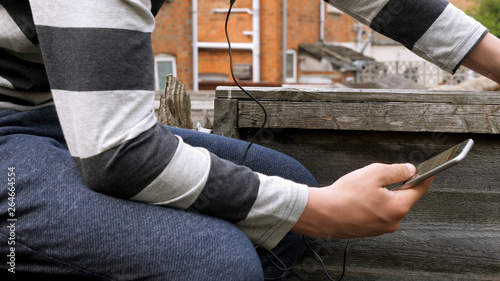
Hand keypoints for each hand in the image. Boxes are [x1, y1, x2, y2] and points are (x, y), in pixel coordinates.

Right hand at [292, 163, 433, 238]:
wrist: (322, 214)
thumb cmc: (345, 196)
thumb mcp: (374, 173)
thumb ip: (396, 170)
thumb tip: (409, 170)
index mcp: (398, 207)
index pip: (420, 189)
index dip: (425, 177)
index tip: (431, 170)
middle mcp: (393, 221)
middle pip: (403, 198)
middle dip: (396, 185)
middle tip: (379, 176)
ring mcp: (381, 228)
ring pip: (389, 206)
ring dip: (382, 195)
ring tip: (363, 189)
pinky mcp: (369, 230)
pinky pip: (378, 213)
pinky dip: (372, 204)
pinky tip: (358, 199)